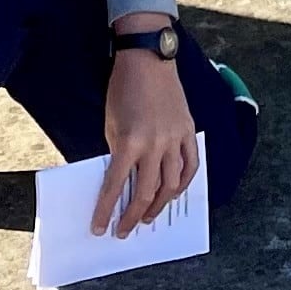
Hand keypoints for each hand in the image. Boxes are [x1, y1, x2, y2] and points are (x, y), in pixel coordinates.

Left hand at [93, 28, 200, 236]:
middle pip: (146, 192)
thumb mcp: (111, 124)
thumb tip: (120, 181)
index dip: (106, 210)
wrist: (148, 60)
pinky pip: (190, 165)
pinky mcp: (189, 131)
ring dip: (159, 205)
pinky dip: (184, 183)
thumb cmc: (123, 90)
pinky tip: (174, 193)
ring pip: (172, 184)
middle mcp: (155, 144)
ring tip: (148, 216)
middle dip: (133, 216)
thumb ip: (118, 153)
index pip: (115, 186)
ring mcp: (175, 139)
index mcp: (130, 142)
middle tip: (124, 229)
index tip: (100, 227)